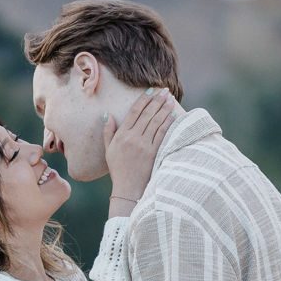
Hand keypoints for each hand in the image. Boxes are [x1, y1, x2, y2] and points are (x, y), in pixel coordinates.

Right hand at [104, 89, 174, 205]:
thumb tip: (108, 115)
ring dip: (164, 109)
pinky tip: (172, 115)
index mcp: (121, 135)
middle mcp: (133, 138)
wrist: (127, 189)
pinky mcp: (153, 153)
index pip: (134, 111)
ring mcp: (144, 145)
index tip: (151, 90)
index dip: (144, 99)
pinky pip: (162, 134)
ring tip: (171, 99)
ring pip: (156, 122)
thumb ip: (108, 132)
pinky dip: (168, 123)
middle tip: (165, 90)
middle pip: (147, 114)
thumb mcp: (108, 150)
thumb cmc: (118, 170)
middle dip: (157, 100)